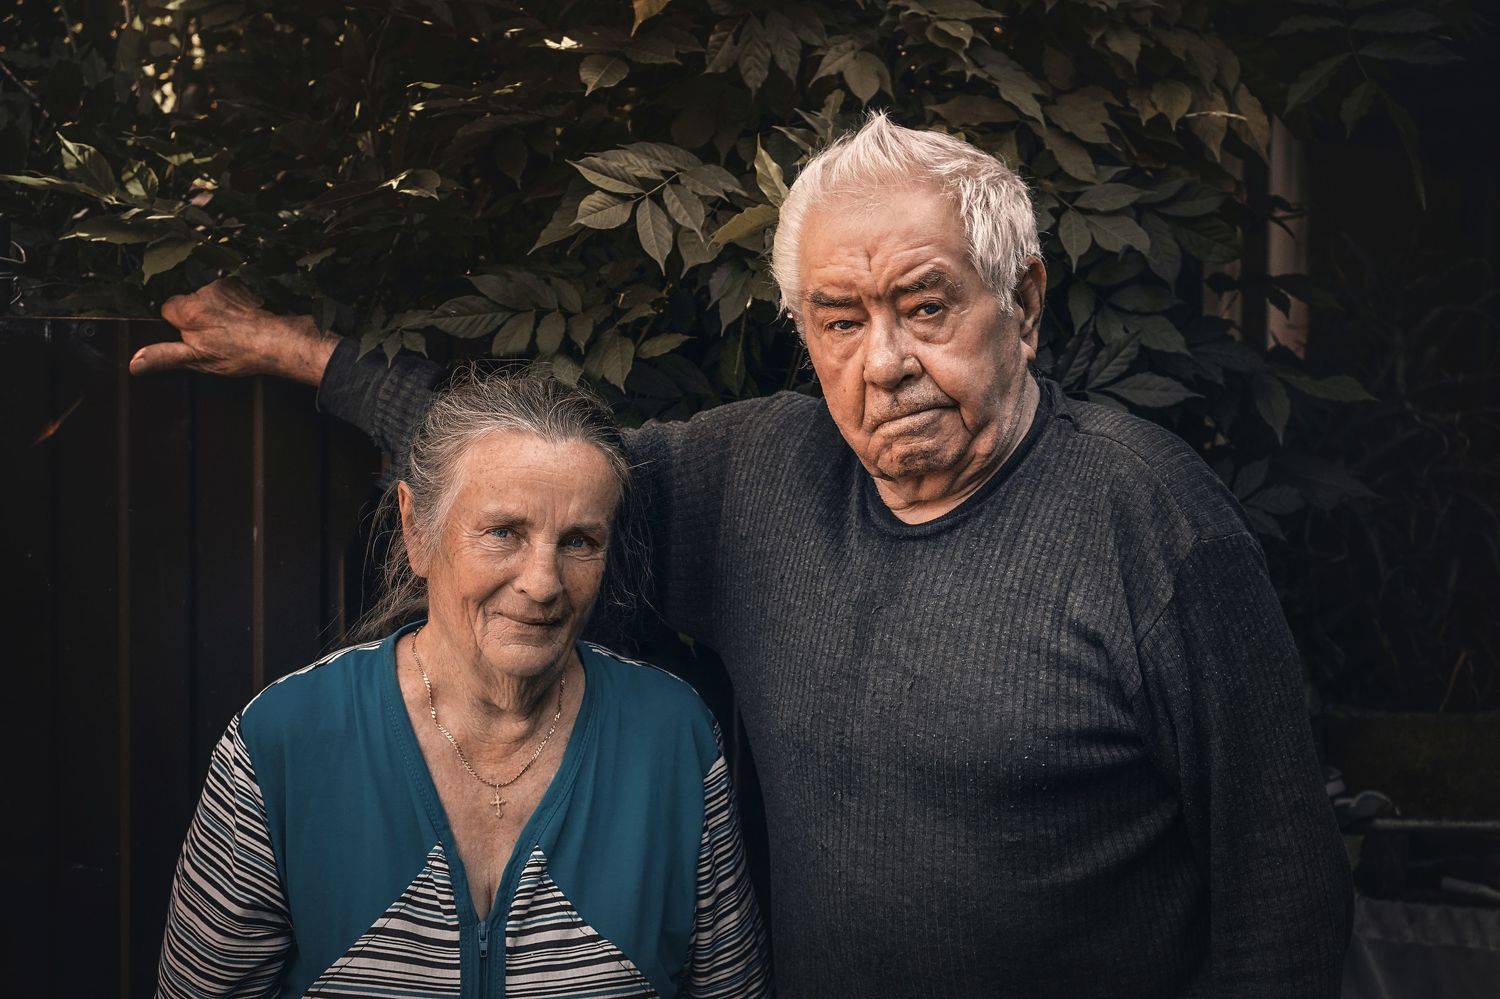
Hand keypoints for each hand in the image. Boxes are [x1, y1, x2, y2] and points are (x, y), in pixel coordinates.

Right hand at [131, 278, 338, 386]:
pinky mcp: (243, 283)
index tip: (191, 335)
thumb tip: (135, 362)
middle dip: (198, 315)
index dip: (178, 323)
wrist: (280, 340)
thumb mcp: (198, 359)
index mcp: (187, 310)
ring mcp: (225, 285)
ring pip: (211, 297)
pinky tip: (245, 319)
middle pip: (189, 300)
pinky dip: (235, 303)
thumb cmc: (241, 352)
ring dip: (218, 309)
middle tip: (217, 335)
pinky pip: (231, 291)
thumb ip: (164, 356)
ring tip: (234, 329)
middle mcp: (204, 291)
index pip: (168, 308)